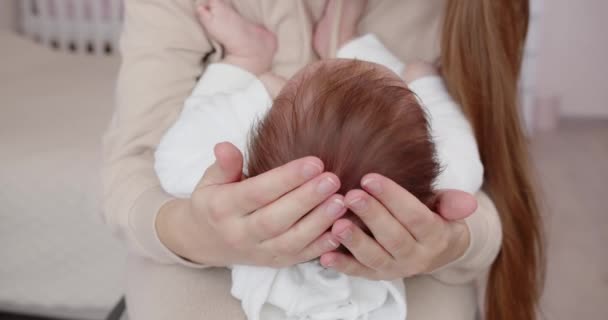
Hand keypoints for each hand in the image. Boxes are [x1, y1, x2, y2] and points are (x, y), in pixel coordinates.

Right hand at [157, 142, 345, 266]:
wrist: (205, 242)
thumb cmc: (214, 202)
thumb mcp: (210, 181)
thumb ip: (224, 165)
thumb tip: (225, 146)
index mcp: (222, 208)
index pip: (256, 193)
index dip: (286, 179)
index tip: (314, 162)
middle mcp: (239, 233)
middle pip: (275, 219)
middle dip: (306, 199)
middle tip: (333, 180)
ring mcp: (258, 252)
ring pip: (290, 241)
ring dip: (318, 223)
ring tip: (341, 202)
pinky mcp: (275, 263)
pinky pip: (300, 257)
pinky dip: (321, 246)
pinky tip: (340, 229)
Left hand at [319, 173, 475, 279]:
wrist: (437, 251)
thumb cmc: (436, 218)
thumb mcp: (448, 209)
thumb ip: (452, 203)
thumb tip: (467, 203)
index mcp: (434, 235)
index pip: (414, 216)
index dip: (393, 197)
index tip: (369, 178)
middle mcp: (416, 256)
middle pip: (393, 237)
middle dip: (371, 216)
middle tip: (350, 195)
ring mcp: (395, 268)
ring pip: (374, 258)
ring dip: (354, 242)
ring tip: (336, 225)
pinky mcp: (377, 276)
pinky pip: (359, 272)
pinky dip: (342, 265)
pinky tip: (325, 255)